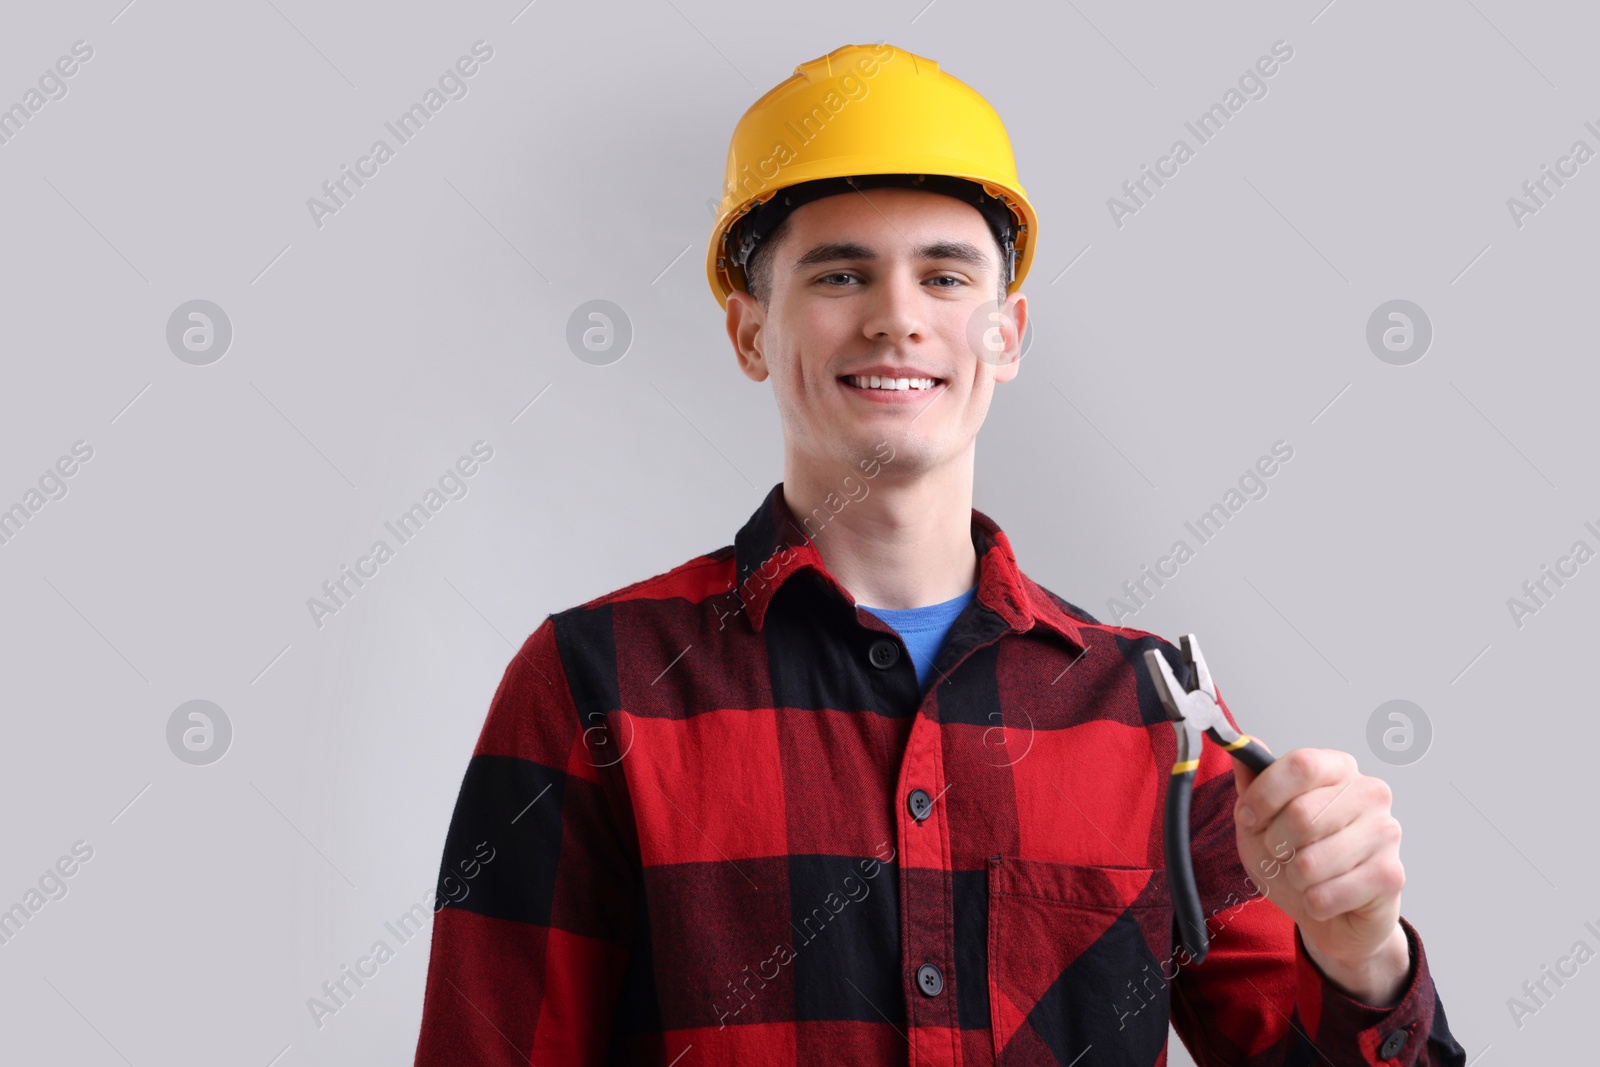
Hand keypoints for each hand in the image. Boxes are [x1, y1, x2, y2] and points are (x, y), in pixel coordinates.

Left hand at [1231, 746, 1410, 1003]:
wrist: (1333, 914)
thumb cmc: (1296, 858)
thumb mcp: (1262, 818)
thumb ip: (1253, 782)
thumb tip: (1246, 742)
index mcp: (1339, 769)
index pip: (1301, 764)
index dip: (1264, 795)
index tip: (1248, 817)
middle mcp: (1370, 793)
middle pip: (1302, 815)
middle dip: (1274, 845)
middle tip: (1280, 854)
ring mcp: (1385, 832)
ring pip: (1310, 862)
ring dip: (1293, 878)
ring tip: (1306, 877)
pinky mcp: (1390, 875)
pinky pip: (1326, 895)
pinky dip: (1312, 903)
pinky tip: (1325, 897)